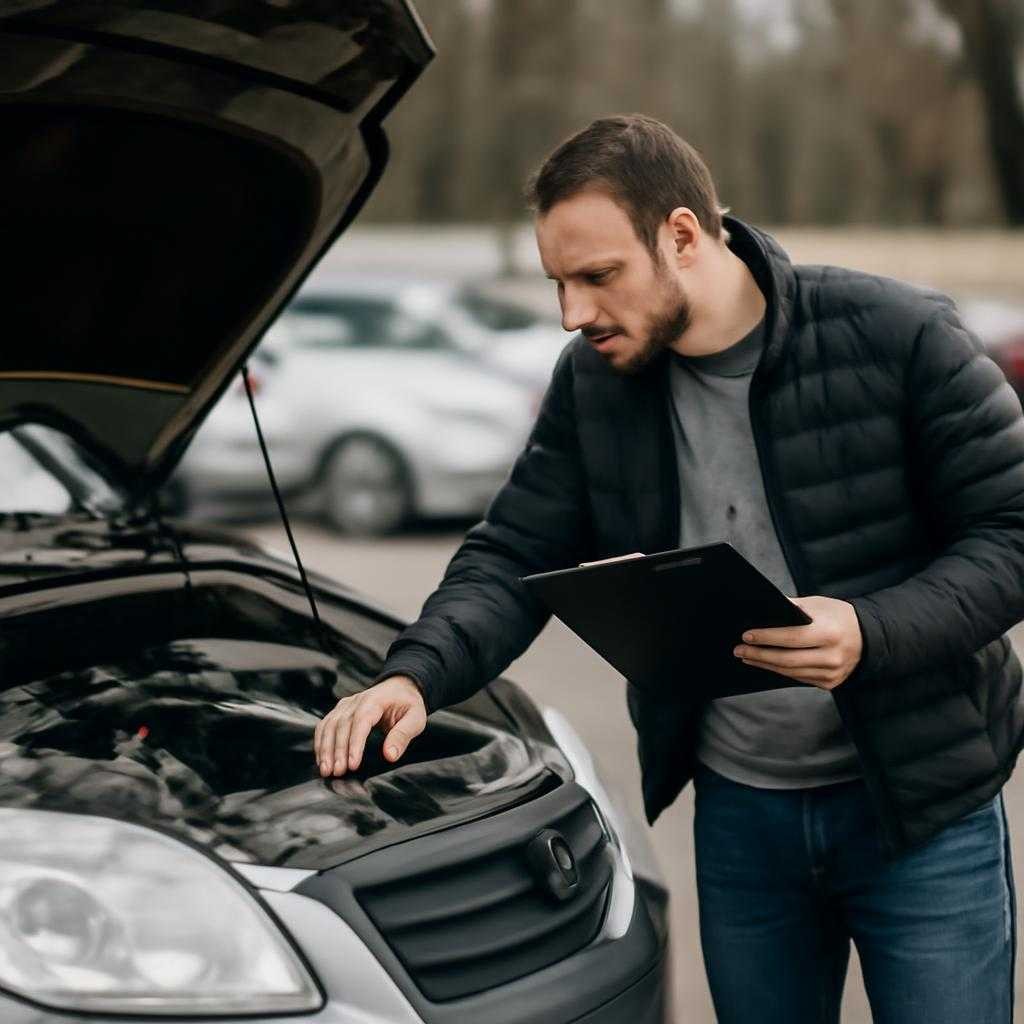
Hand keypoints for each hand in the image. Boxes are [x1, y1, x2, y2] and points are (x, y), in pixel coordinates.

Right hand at [313, 675, 426, 776]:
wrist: (400, 688)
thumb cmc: (408, 705)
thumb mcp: (416, 718)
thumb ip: (403, 735)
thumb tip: (390, 755)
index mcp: (375, 700)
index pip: (361, 721)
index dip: (355, 743)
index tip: (352, 765)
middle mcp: (357, 700)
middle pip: (341, 725)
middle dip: (338, 750)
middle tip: (337, 772)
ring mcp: (346, 705)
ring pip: (329, 725)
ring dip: (325, 749)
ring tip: (326, 770)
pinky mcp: (340, 711)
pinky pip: (325, 725)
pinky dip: (320, 742)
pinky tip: (321, 759)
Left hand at [732, 596, 862, 690]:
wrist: (869, 637)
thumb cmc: (838, 616)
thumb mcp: (818, 604)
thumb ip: (791, 607)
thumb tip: (761, 608)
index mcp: (829, 633)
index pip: (791, 637)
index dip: (767, 637)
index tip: (746, 635)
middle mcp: (832, 656)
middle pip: (787, 659)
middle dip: (759, 655)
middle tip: (739, 650)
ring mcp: (832, 673)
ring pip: (791, 672)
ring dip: (765, 665)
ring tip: (747, 656)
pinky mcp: (830, 683)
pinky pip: (799, 678)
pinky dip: (780, 670)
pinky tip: (766, 664)